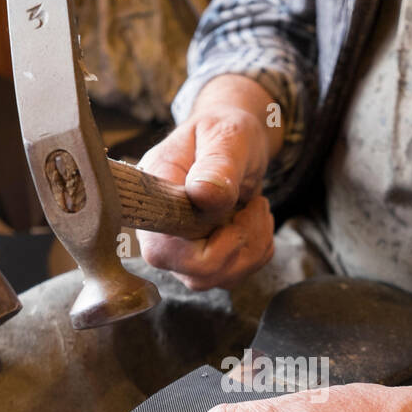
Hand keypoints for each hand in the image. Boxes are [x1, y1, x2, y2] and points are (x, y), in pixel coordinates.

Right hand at [136, 75, 280, 290]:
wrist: (233, 141)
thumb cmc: (224, 132)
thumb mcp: (226, 136)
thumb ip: (217, 164)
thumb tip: (203, 194)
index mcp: (152, 198)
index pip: (163, 251)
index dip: (208, 242)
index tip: (231, 202)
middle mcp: (160, 232)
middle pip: (198, 274)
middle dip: (241, 242)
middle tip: (254, 205)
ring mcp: (181, 251)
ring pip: (220, 278)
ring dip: (254, 245)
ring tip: (257, 207)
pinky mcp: (202, 261)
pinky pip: (236, 275)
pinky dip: (258, 250)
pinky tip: (254, 220)